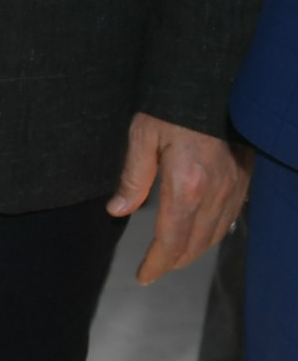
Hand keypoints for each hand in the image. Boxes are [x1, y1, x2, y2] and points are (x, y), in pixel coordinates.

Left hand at [108, 111, 250, 282]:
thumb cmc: (172, 107)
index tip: (143, 276)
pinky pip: (228, 220)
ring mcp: (233, 190)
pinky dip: (211, 235)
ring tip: (171, 256)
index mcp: (186, 187)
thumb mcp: (142, 136)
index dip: (156, 264)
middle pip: (194, 246)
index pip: (171, 242)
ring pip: (214, 237)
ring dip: (192, 251)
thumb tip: (117, 211)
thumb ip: (133, 178)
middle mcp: (215, 196)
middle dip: (172, 263)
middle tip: (153, 269)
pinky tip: (198, 233)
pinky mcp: (243, 182)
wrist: (212, 83)